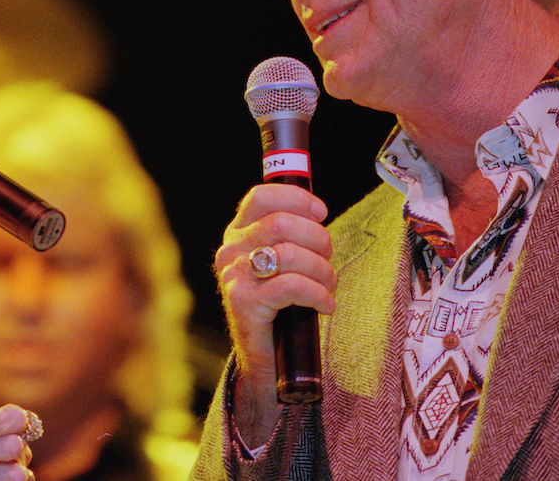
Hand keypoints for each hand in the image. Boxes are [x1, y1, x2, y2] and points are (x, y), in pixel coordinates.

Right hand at [214, 183, 334, 442]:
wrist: (263, 361)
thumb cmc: (279, 308)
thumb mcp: (278, 264)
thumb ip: (288, 237)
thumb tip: (317, 215)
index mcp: (237, 233)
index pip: (261, 197)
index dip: (296, 199)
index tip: (321, 212)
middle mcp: (230, 250)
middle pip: (281, 223)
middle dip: (318, 239)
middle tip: (328, 259)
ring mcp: (234, 276)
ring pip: (290, 253)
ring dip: (322, 270)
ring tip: (328, 286)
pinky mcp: (244, 304)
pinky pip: (292, 287)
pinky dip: (318, 294)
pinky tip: (325, 305)